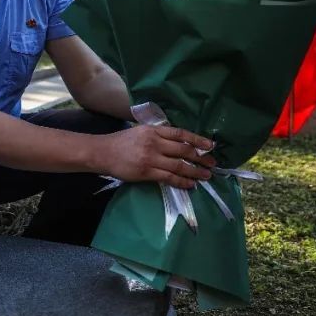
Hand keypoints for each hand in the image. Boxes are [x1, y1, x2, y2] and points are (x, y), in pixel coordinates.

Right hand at [99, 124, 215, 189]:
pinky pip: (169, 178)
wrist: (102, 153)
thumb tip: (178, 142)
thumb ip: (158, 135)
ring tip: (206, 176)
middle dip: (200, 158)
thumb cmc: (121, 142)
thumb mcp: (140, 132)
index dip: (197, 140)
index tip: (210, 145)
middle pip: (183, 150)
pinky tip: (190, 184)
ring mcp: (151, 158)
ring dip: (195, 171)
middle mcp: (154, 143)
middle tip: (212, 163)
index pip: (180, 134)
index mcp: (153, 131)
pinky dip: (182, 182)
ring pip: (179, 166)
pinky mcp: (146, 172)